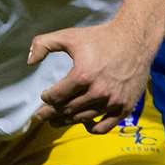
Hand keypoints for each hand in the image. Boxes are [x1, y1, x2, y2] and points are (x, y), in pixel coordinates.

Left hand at [28, 17, 156, 134]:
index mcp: (82, 75)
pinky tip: (85, 123)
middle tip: (42, 116)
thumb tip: (29, 62)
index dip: (47, 98)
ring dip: (67, 121)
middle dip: (52, 113)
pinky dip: (92, 128)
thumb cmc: (100, 37)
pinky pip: (104, 127)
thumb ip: (44, 44)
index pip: (57, 97)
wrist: (135, 40)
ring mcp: (112, 102)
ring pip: (83, 119)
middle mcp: (98, 92)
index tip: (45, 96)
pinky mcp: (125, 107)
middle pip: (67, 110)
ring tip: (57, 121)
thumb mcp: (69, 36)